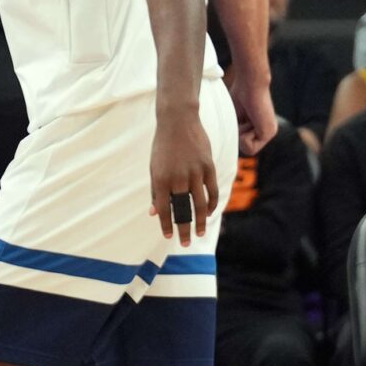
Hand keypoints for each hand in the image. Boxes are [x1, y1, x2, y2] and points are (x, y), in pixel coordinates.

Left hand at [149, 107, 217, 241]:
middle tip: (186, 243)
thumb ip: (156, 191)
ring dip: (201, 221)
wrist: (178, 121)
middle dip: (184, 229)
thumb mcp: (154, 168)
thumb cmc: (163, 146)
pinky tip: (209, 212)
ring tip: (200, 232)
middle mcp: (178, 178)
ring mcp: (195, 172)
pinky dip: (212, 203)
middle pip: (183, 210)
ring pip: (200, 204)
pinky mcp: (208, 166)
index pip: (164, 209)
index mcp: (161, 179)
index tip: (168, 236)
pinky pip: (212, 190)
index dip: (166, 225)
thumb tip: (154, 213)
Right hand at [229, 67, 277, 153]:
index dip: (236, 133)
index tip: (240, 117)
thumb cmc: (239, 95)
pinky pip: (249, 146)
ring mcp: (270, 133)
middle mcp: (268, 132)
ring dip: (241, 133)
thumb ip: (235, 130)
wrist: (249, 83)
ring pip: (247, 150)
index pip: (244, 145)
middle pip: (245, 149)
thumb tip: (224, 144)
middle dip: (239, 134)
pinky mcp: (269, 133)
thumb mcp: (234, 118)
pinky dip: (244, 134)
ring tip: (247, 117)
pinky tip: (251, 119)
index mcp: (261, 129)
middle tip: (244, 117)